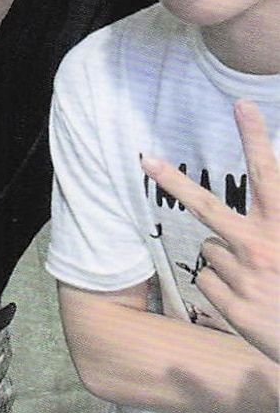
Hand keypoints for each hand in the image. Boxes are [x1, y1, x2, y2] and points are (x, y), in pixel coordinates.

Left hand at [142, 100, 278, 361]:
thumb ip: (278, 212)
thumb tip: (270, 177)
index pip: (269, 172)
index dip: (254, 137)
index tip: (241, 103)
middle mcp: (262, 247)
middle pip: (207, 207)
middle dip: (174, 181)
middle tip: (146, 159)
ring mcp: (245, 279)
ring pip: (211, 249)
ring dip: (227, 256)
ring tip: (259, 276)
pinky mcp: (234, 309)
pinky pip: (208, 281)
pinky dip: (222, 288)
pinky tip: (250, 299)